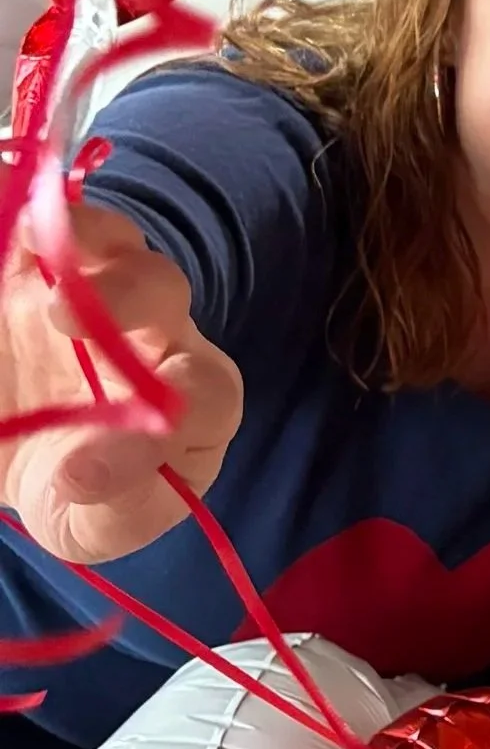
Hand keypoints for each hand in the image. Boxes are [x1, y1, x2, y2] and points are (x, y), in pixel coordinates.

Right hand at [0, 204, 242, 564]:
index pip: (210, 391)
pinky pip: (51, 231)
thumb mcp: (95, 522)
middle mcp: (155, 333)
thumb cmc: (78, 492)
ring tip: (38, 252)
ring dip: (82, 240)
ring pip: (113, 246)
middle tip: (65, 315)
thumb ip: (110, 504)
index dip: (181, 404)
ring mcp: (97, 291)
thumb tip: (83, 475)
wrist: (18, 453)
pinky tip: (17, 238)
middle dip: (128, 294)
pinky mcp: (38, 271)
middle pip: (164, 293)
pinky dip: (38, 226)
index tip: (119, 435)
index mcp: (192, 401)